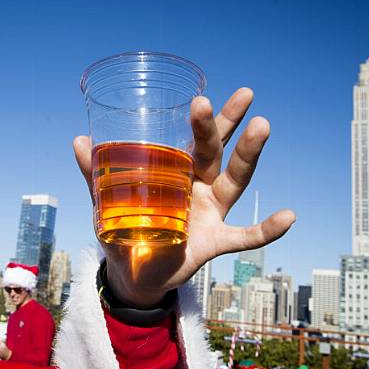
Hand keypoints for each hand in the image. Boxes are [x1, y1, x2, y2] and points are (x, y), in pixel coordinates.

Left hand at [74, 88, 295, 306]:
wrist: (136, 273)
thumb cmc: (126, 230)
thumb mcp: (107, 201)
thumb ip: (95, 174)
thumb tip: (78, 140)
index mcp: (178, 172)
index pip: (194, 140)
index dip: (202, 119)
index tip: (204, 95)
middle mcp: (200, 187)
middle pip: (217, 151)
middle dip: (226, 124)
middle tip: (243, 96)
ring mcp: (212, 213)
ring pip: (235, 181)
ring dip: (248, 155)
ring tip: (263, 126)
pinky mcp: (214, 242)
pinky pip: (245, 236)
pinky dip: (266, 229)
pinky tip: (290, 215)